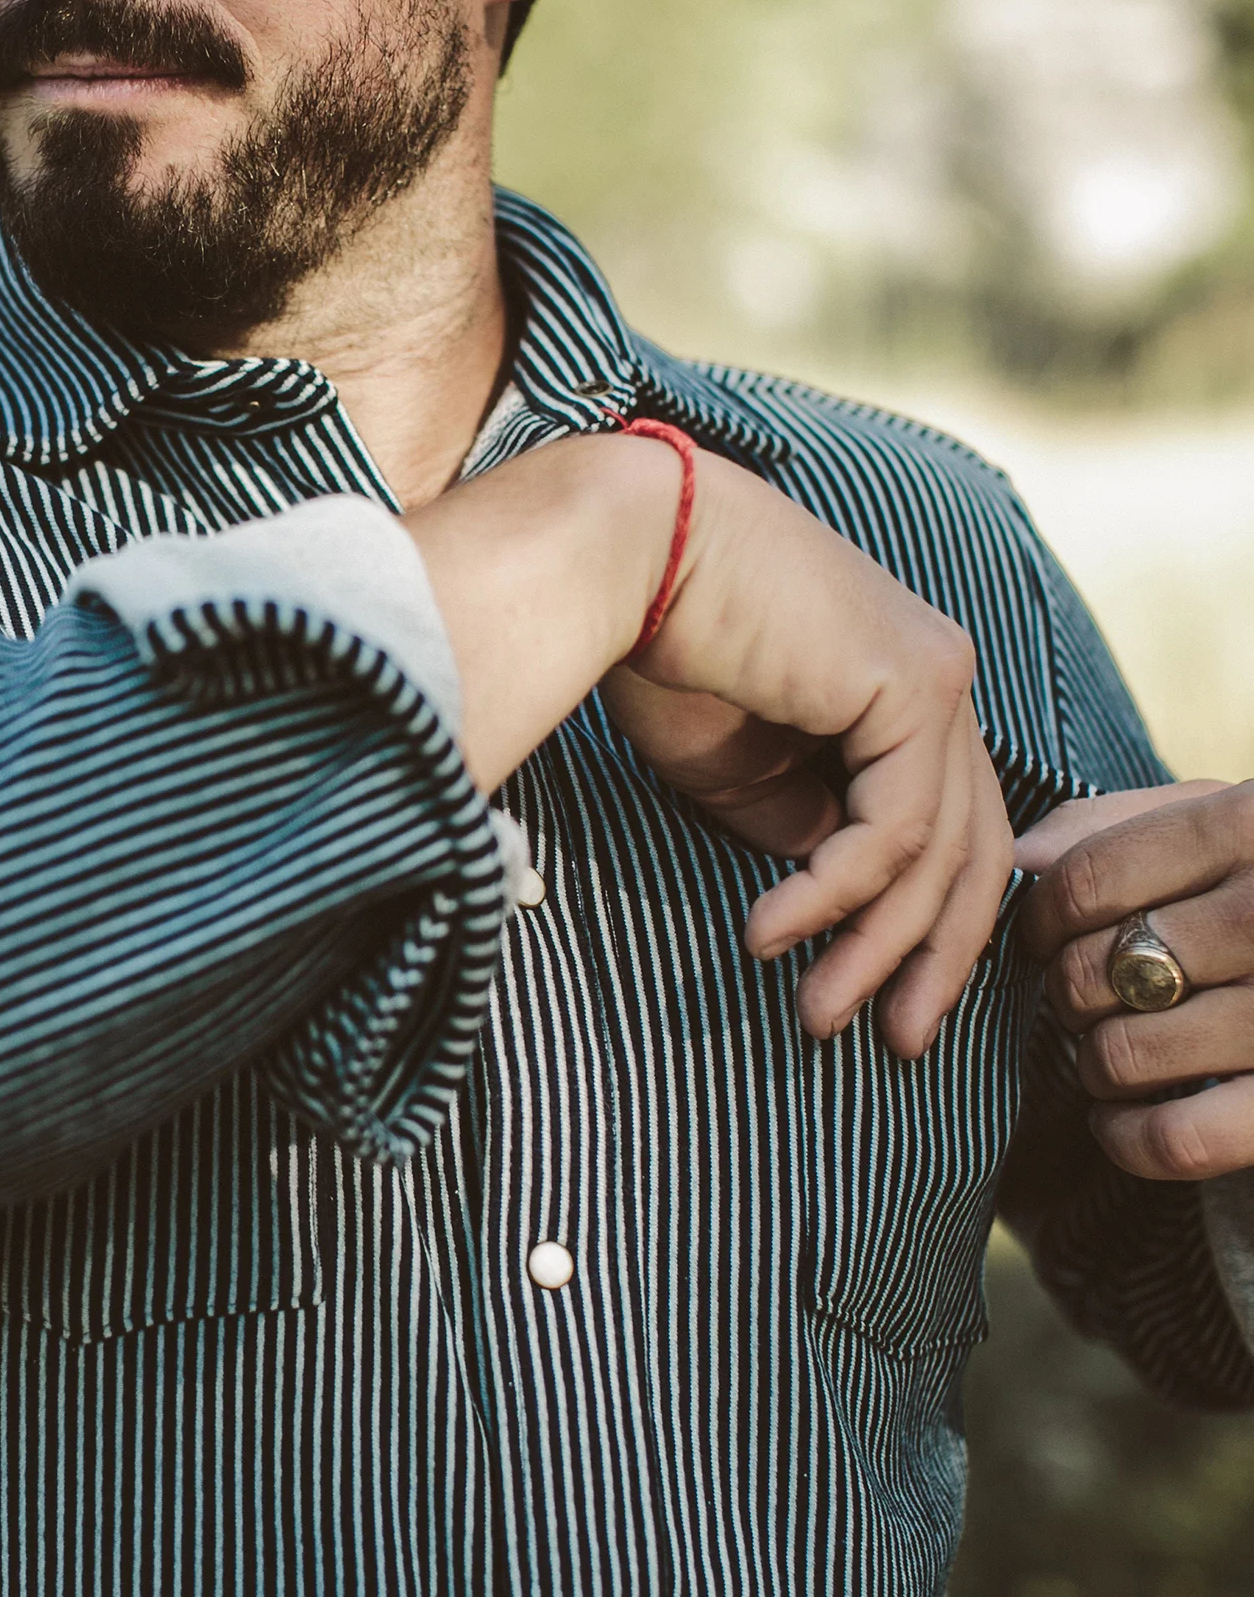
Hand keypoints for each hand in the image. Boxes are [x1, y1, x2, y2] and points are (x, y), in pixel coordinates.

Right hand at [607, 451, 1013, 1060]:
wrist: (625, 552)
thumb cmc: (660, 646)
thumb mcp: (736, 767)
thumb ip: (798, 820)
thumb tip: (839, 882)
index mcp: (895, 692)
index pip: (945, 827)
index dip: (922, 925)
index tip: (882, 1004)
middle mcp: (934, 680)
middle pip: (971, 849)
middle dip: (931, 956)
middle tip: (897, 1044)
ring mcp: (935, 677)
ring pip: (938, 851)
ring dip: (876, 946)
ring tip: (815, 1013)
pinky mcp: (913, 683)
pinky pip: (896, 827)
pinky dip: (837, 894)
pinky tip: (774, 933)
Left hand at [1020, 779, 1253, 1180]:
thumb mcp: (1227, 827)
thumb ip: (1118, 824)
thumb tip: (1025, 856)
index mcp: (1252, 826)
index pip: (1084, 880)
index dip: (1041, 920)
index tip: (1045, 939)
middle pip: (1093, 970)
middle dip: (1068, 994)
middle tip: (1091, 999)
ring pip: (1124, 1054)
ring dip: (1096, 1065)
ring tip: (1116, 1051)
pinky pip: (1177, 1139)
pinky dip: (1126, 1137)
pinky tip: (1123, 1117)